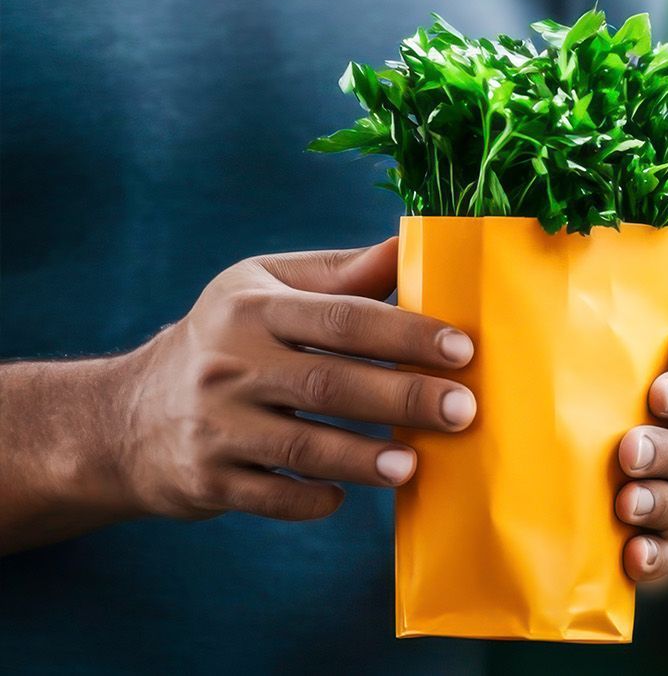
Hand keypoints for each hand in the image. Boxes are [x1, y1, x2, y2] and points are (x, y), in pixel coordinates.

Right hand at [107, 239, 477, 521]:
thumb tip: (411, 245)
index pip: (341, 318)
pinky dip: (312, 499)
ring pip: (303, 445)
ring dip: (365, 458)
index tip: (462, 349)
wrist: (128, 416)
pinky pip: (272, 496)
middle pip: (330, 382)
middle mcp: (229, 364)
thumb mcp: (264, 289)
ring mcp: (216, 426)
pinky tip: (346, 496)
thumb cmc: (226, 340)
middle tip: (463, 410)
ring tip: (414, 464)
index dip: (406, 332)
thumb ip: (341, 274)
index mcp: (252, 309)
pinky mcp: (208, 479)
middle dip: (404, 397)